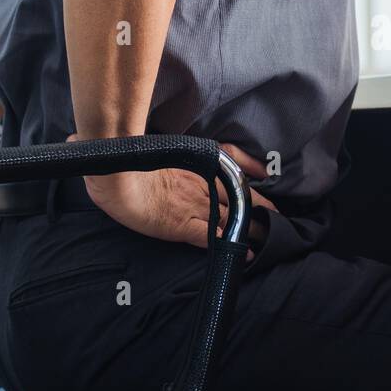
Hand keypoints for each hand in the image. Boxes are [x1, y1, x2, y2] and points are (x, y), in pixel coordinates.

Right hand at [69, 137, 276, 253]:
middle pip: (239, 194)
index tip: (267, 178)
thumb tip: (119, 135)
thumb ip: (150, 138)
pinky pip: (214, 237)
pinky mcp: (184, 226)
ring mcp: (193, 205)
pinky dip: (232, 245)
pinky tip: (246, 254)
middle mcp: (199, 183)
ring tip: (271, 238)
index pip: (230, 164)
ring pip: (232, 217)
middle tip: (279, 216)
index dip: (251, 174)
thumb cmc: (122, 158)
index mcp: (192, 163)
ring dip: (251, 228)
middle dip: (261, 207)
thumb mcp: (140, 140)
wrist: (112, 176)